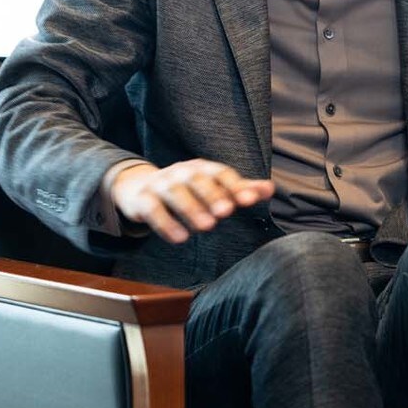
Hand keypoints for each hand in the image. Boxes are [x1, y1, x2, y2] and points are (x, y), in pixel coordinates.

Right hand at [109, 158, 273, 243]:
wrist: (138, 187)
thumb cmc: (185, 189)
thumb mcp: (211, 187)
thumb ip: (239, 190)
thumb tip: (270, 189)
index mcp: (201, 169)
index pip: (220, 173)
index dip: (235, 186)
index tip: (250, 200)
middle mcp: (180, 173)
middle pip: (197, 180)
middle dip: (212, 195)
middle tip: (226, 212)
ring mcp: (160, 184)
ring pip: (175, 193)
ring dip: (191, 208)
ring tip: (207, 227)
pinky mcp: (142, 199)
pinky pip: (153, 209)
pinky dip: (166, 223)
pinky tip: (180, 239)